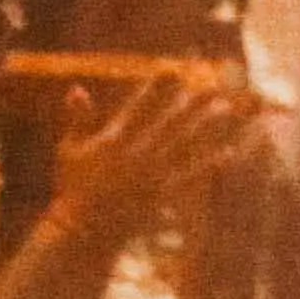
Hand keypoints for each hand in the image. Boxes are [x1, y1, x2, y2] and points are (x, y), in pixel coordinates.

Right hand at [49, 64, 266, 231]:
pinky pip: (188, 175)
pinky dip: (208, 163)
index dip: (156, 86)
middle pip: (169, 121)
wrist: (81, 231)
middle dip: (190, 100)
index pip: (138, 106)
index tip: (173, 67)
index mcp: (113, 140)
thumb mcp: (70, 151)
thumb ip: (77, 119)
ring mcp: (148, 174)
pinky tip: (229, 151)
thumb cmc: (74, 188)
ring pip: (183, 143)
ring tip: (225, 106)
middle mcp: (134, 154)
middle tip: (213, 81)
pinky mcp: (159, 194)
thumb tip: (76, 88)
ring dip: (205, 124)